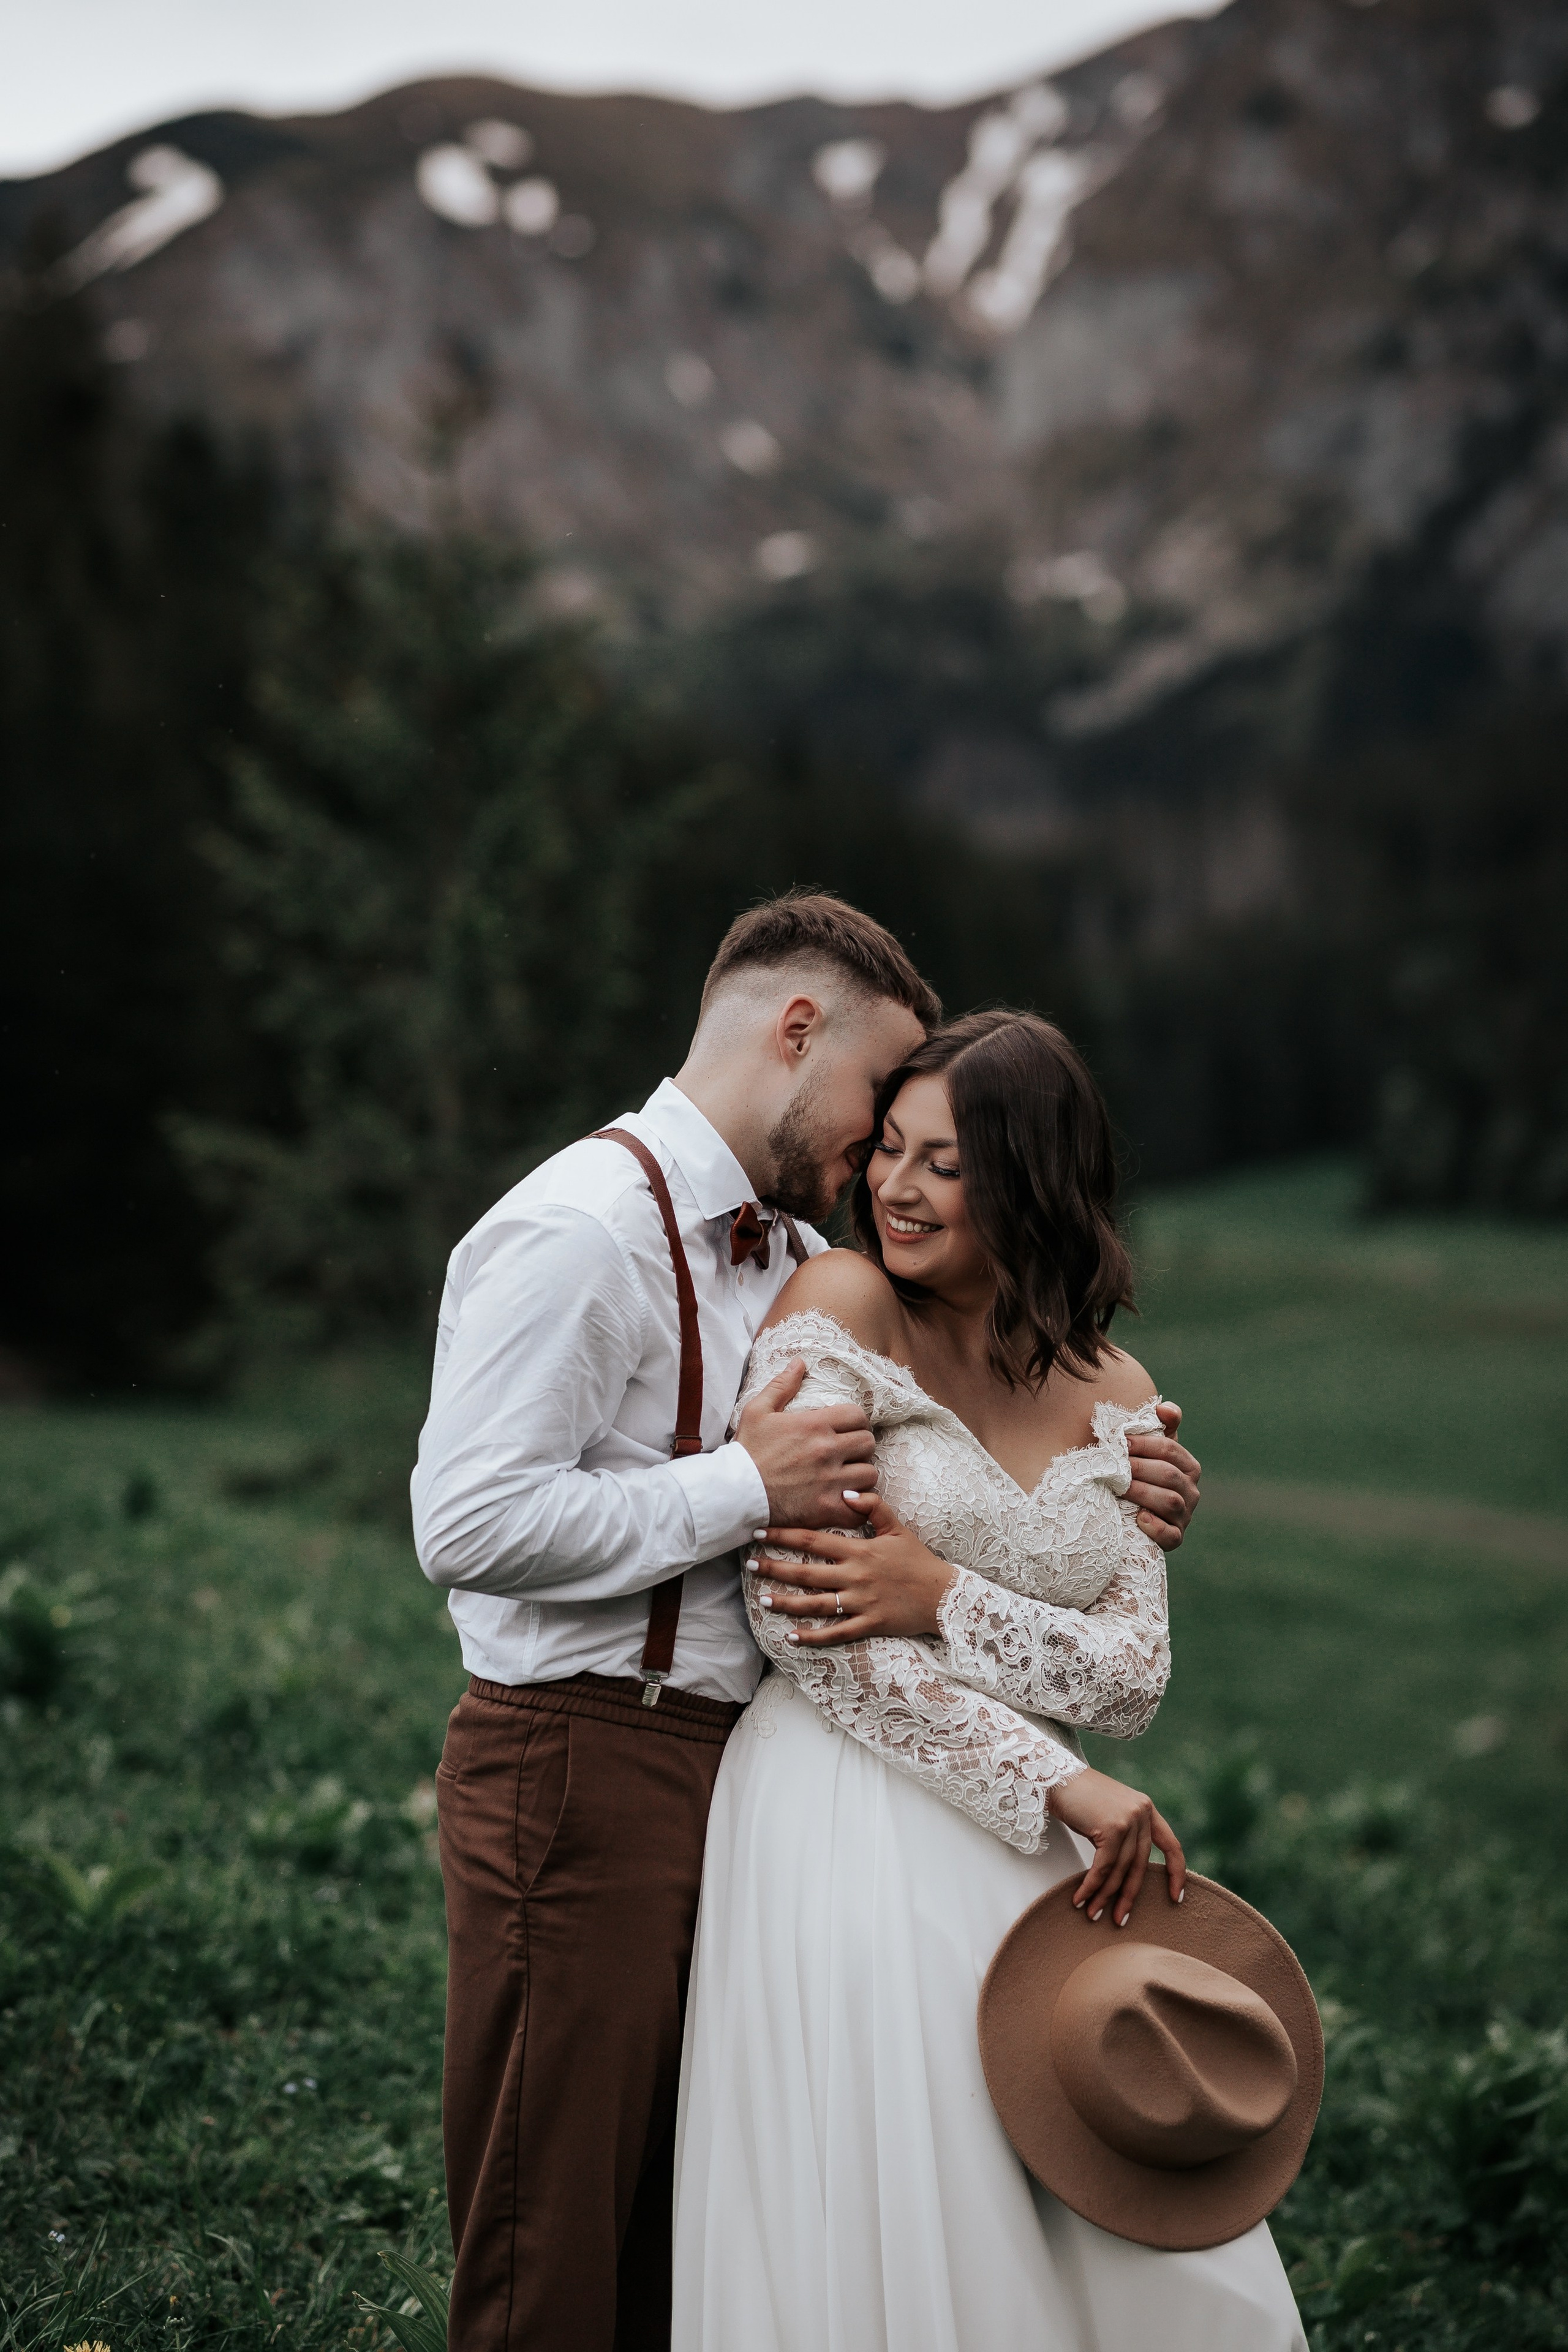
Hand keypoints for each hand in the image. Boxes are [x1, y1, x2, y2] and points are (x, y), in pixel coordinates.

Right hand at [734, 1359, 879, 1529]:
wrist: (733, 1493)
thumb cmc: (746, 1451)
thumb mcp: (757, 1411)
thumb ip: (782, 1385)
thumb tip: (800, 1362)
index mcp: (814, 1425)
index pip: (858, 1416)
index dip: (855, 1422)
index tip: (846, 1430)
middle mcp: (827, 1450)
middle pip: (868, 1443)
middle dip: (859, 1447)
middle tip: (846, 1454)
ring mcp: (830, 1481)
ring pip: (869, 1474)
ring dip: (859, 1475)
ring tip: (846, 1478)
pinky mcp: (827, 1509)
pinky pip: (861, 1506)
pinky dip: (857, 1505)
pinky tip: (846, 1501)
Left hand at [746, 1492, 953, 1641]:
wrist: (943, 1595)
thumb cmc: (918, 1560)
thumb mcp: (897, 1528)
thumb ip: (872, 1507)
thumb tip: (846, 1493)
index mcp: (859, 1550)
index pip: (813, 1540)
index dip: (783, 1535)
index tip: (759, 1532)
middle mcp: (855, 1576)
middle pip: (807, 1573)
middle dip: (775, 1568)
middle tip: (749, 1565)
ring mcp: (861, 1602)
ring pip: (816, 1605)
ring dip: (787, 1603)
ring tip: (763, 1600)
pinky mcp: (869, 1624)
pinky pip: (836, 1633)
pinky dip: (813, 1637)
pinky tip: (792, 1637)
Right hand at [1049, 1765, 1185, 1925]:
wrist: (1052, 1775)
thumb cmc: (1077, 1797)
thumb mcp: (1109, 1813)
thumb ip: (1124, 1835)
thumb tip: (1125, 1875)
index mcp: (1147, 1808)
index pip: (1171, 1845)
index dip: (1177, 1873)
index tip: (1176, 1898)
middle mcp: (1142, 1812)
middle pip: (1140, 1865)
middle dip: (1128, 1896)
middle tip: (1120, 1919)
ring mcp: (1129, 1819)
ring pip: (1120, 1870)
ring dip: (1104, 1896)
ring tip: (1092, 1914)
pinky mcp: (1112, 1827)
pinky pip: (1103, 1867)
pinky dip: (1092, 1886)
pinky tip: (1081, 1898)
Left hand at [1126, 1400, 1200, 1550]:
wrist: (1130, 1513)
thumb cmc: (1140, 1475)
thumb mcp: (1150, 1451)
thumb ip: (1159, 1426)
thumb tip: (1164, 1407)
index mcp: (1188, 1466)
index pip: (1171, 1450)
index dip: (1146, 1444)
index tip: (1121, 1442)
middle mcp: (1191, 1491)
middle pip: (1169, 1475)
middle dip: (1139, 1468)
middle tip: (1114, 1465)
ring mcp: (1184, 1516)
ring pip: (1170, 1502)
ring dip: (1142, 1493)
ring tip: (1119, 1488)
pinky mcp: (1175, 1538)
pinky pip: (1171, 1536)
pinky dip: (1155, 1527)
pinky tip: (1138, 1518)